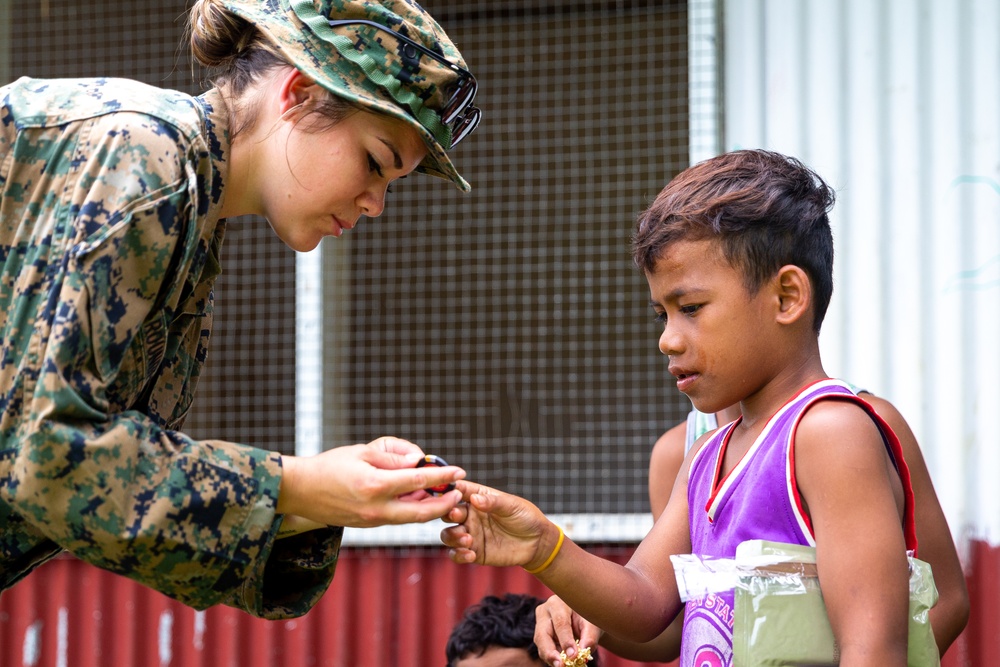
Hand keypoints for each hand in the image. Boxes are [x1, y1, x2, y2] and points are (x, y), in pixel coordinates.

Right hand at [277, 437, 464, 527]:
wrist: (301, 490)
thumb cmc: (330, 465)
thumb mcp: (362, 452)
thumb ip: (392, 458)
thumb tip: (418, 462)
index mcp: (375, 486)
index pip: (418, 481)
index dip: (442, 476)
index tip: (459, 471)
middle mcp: (376, 508)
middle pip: (422, 512)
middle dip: (444, 504)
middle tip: (458, 494)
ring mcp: (372, 520)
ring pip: (410, 519)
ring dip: (430, 509)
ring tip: (443, 495)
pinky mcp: (367, 525)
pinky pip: (396, 519)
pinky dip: (412, 510)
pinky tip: (419, 499)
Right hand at [440, 480, 555, 569]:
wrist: (537, 543)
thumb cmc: (525, 517)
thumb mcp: (512, 506)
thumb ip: (493, 503)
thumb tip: (474, 499)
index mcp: (478, 498)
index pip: (458, 491)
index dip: (448, 490)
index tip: (446, 494)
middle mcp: (470, 515)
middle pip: (447, 513)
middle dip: (447, 514)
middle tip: (457, 517)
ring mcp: (471, 534)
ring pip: (448, 534)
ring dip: (452, 536)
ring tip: (468, 539)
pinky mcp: (475, 552)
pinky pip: (457, 554)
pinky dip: (459, 555)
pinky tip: (470, 554)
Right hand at [535, 595, 602, 666]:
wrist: (582, 614)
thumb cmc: (587, 615)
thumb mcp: (592, 623)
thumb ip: (590, 636)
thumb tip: (584, 650)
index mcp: (558, 603)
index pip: (560, 622)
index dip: (566, 640)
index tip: (573, 655)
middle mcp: (545, 612)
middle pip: (542, 634)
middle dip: (550, 652)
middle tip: (560, 665)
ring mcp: (540, 623)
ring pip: (540, 643)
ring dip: (551, 657)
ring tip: (563, 666)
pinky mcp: (541, 635)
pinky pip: (544, 649)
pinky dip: (553, 658)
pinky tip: (562, 663)